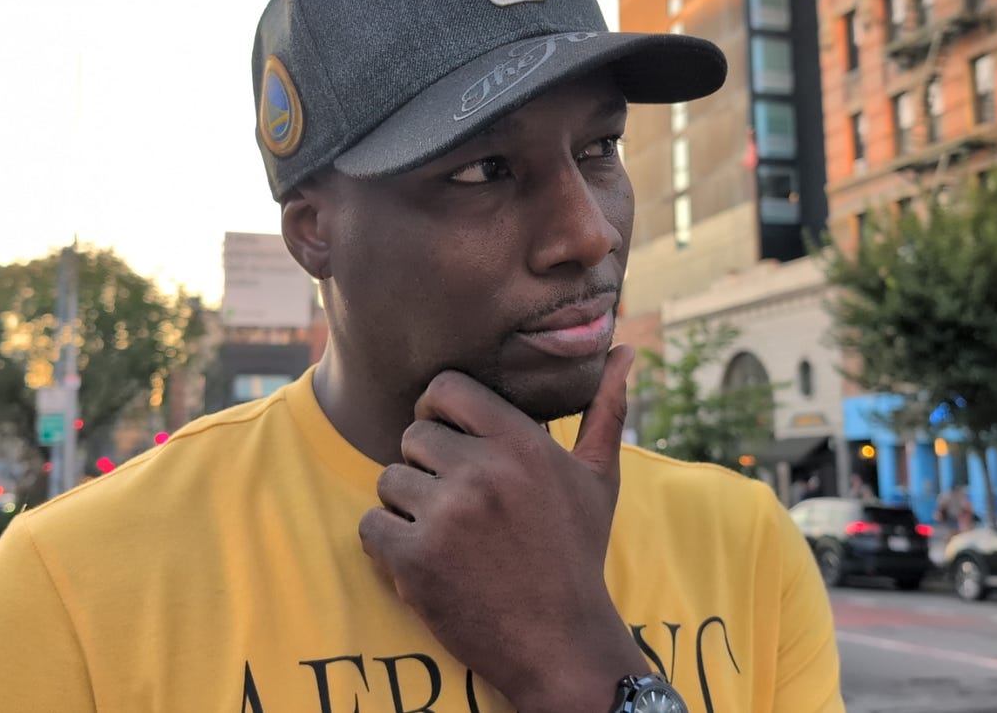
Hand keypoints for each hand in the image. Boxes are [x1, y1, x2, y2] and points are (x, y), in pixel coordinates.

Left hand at [359, 345, 647, 712]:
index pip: (446, 388)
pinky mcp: (415, 560)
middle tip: (458, 502)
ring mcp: (446, 516)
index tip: (450, 438)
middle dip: (427, 466)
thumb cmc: (577, 554)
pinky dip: (388, 545)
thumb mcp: (599, 479)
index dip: (439, 410)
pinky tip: (426, 561)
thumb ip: (605, 410)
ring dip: (407, 507)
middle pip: (413, 436)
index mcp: (522, 443)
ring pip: (388, 481)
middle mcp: (482, 472)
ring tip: (447, 535)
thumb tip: (626, 352)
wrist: (562, 643)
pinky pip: (370, 527)